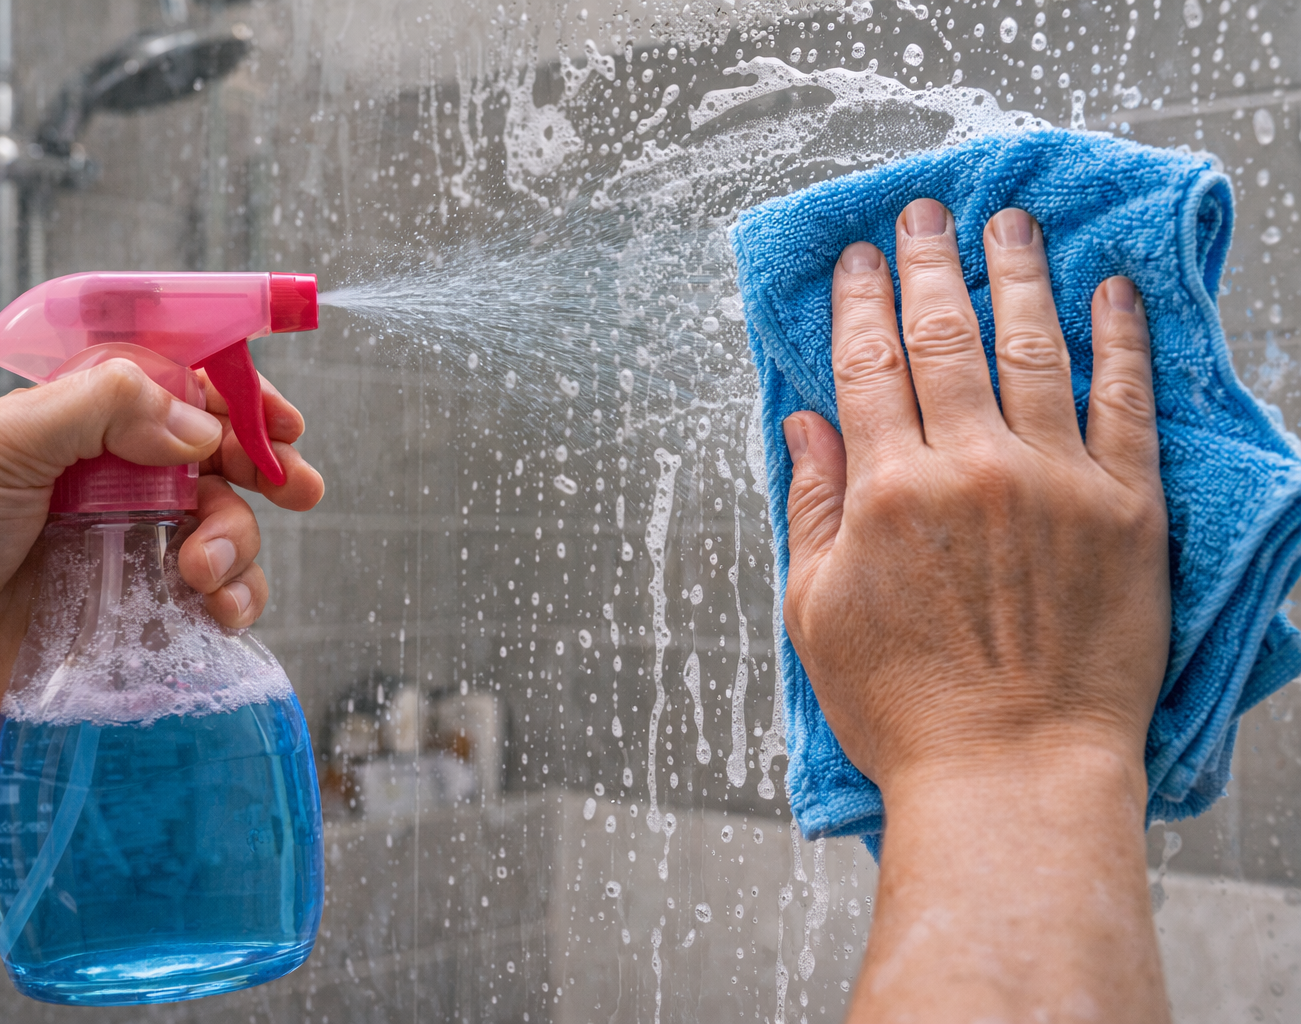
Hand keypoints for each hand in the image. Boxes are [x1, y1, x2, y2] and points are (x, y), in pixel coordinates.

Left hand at [0, 358, 320, 885]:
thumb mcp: (4, 443)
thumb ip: (103, 408)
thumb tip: (199, 423)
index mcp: (83, 419)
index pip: (180, 386)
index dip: (238, 397)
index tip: (282, 423)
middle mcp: (115, 473)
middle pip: (220, 456)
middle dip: (267, 469)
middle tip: (297, 490)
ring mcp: (130, 540)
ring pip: (226, 525)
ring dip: (238, 543)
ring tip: (203, 574)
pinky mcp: (138, 605)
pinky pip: (213, 593)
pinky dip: (233, 598)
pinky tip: (217, 612)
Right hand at [782, 199, 1171, 1022]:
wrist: (1011, 774)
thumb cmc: (901, 708)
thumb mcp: (815, 611)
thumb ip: (812, 506)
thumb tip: (803, 421)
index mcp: (887, 492)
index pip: (868, 365)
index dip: (861, 302)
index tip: (860, 258)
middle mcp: (970, 467)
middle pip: (944, 338)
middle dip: (930, 264)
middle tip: (927, 213)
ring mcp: (1054, 481)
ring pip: (1033, 347)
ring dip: (1016, 275)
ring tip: (1011, 223)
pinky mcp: (1127, 508)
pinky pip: (1126, 401)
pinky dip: (1121, 339)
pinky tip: (1111, 292)